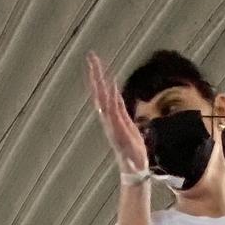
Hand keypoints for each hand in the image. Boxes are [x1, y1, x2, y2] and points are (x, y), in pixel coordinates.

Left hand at [86, 54, 148, 173]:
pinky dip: (109, 88)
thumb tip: (126, 143)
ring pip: (102, 94)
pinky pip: (111, 100)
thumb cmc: (133, 162)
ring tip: (95, 62)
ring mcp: (111, 118)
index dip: (107, 91)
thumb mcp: (132, 154)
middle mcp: (108, 119)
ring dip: (99, 77)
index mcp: (113, 126)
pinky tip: (109, 80)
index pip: (108, 104)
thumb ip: (128, 146)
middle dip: (96, 75)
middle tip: (91, 56)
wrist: (131, 167)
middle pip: (100, 93)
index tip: (105, 77)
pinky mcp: (117, 118)